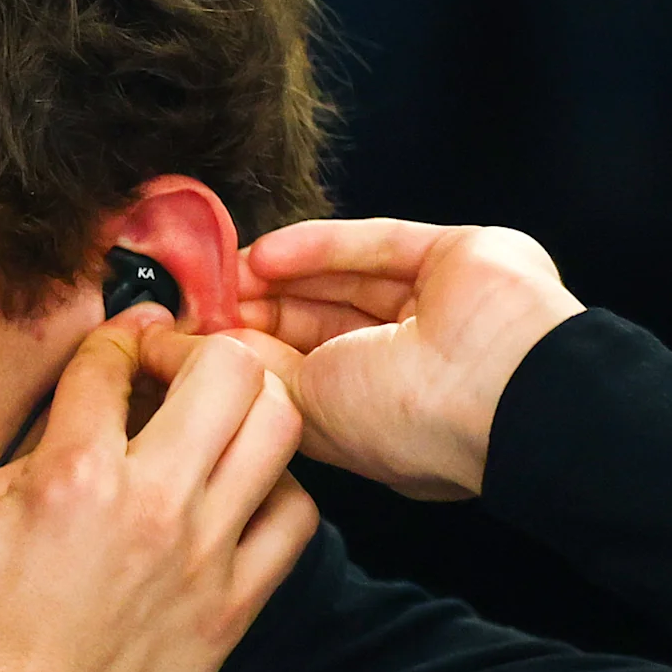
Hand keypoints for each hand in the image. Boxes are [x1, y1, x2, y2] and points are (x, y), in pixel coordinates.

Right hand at [0, 310, 317, 671]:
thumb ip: (29, 454)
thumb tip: (78, 417)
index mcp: (69, 476)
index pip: (114, 359)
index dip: (113, 340)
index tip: (115, 352)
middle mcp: (149, 506)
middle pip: (225, 369)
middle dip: (197, 351)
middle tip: (171, 375)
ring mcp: (202, 557)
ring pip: (279, 430)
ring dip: (248, 409)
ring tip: (214, 428)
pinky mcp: (232, 608)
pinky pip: (296, 519)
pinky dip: (276, 490)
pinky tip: (237, 498)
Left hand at [168, 218, 584, 499]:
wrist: (502, 394)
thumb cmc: (407, 426)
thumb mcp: (300, 405)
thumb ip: (241, 373)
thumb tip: (169, 351)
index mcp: (376, 418)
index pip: (298, 377)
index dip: (240, 357)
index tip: (178, 342)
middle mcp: (407, 365)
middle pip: (316, 325)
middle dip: (252, 312)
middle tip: (190, 300)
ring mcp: (436, 308)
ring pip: (345, 282)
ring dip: (279, 277)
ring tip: (219, 275)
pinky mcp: (457, 256)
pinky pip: (378, 245)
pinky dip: (320, 247)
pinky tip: (265, 254)